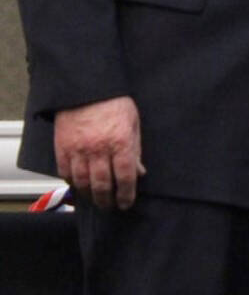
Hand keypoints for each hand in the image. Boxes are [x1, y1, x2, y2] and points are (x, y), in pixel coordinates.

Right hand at [54, 95, 144, 210]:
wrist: (86, 87)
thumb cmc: (114, 103)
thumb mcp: (133, 123)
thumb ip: (136, 149)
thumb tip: (139, 172)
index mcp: (120, 142)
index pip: (125, 177)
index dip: (126, 194)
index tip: (126, 203)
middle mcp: (99, 149)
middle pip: (102, 185)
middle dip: (107, 200)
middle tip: (110, 207)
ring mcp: (78, 150)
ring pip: (82, 183)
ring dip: (89, 196)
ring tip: (95, 200)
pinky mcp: (62, 147)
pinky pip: (65, 172)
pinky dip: (71, 182)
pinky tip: (78, 186)